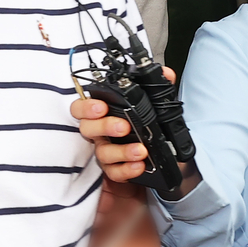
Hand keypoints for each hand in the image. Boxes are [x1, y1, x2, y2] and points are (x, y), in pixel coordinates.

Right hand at [72, 64, 175, 184]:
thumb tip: (166, 74)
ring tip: (140, 150)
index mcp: (103, 113)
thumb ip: (159, 87)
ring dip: (121, 151)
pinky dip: (126, 169)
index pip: (81, 107)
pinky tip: (139, 165)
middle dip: (104, 126)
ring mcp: (105, 151)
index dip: (86, 107)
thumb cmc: (147, 126)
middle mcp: (99, 132)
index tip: (101, 106)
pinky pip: (113, 172)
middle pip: (87, 129)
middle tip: (123, 127)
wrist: (160, 155)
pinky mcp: (114, 170)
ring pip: (102, 152)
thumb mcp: (155, 105)